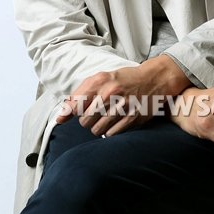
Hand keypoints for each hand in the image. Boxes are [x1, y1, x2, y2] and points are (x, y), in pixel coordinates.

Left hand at [56, 56, 190, 136]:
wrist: (154, 79)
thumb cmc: (124, 80)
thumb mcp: (102, 80)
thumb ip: (79, 96)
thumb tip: (60, 118)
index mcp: (100, 80)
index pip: (75, 105)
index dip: (72, 113)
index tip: (72, 115)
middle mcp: (110, 92)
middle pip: (85, 120)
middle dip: (88, 120)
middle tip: (98, 113)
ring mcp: (122, 105)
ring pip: (97, 130)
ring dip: (100, 127)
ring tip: (108, 117)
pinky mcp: (132, 118)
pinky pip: (111, 135)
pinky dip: (111, 131)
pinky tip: (118, 121)